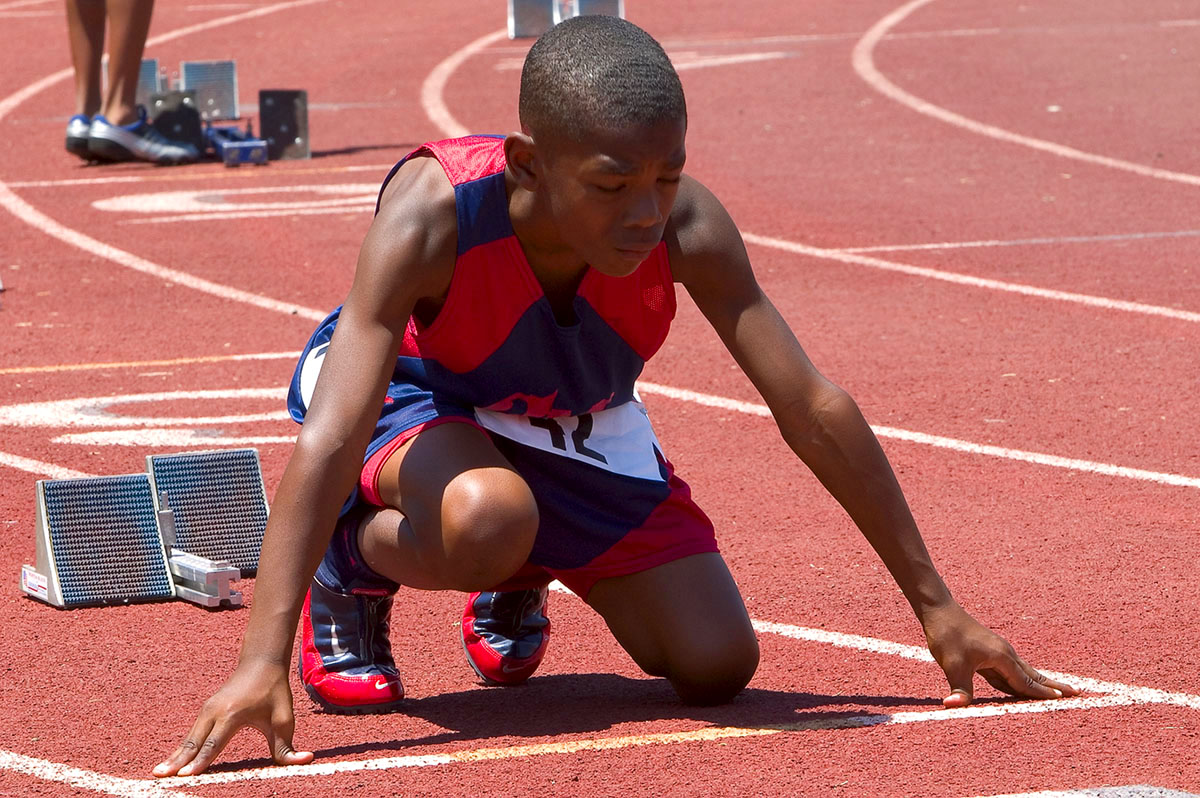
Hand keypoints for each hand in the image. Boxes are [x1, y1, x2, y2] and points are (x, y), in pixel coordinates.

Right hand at [152, 659, 313, 776]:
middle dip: (177, 761)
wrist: (261, 662)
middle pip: (194, 742)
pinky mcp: (205, 711)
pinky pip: (191, 735)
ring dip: (174, 757)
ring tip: (157, 774)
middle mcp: (214, 712)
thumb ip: (288, 745)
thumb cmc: (274, 691)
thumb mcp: (284, 718)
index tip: (186, 774)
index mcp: (233, 714)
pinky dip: (180, 749)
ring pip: (189, 739)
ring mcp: (207, 710)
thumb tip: (306, 760)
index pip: (214, 743)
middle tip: (160, 777)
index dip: (201, 761)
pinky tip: (169, 763)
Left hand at [921, 602, 1077, 707]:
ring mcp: (998, 652)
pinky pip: (1010, 671)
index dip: (1043, 694)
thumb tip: (953, 707)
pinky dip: (1021, 680)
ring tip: (1056, 693)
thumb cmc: (947, 636)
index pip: (1026, 682)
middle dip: (1052, 686)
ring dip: (1039, 684)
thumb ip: (959, 689)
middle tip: (1077, 694)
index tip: (1065, 701)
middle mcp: (1005, 654)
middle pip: (1033, 675)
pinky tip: (1020, 688)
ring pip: (1023, 673)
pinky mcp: (989, 652)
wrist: (940, 611)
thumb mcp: (952, 665)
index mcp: (1002, 658)